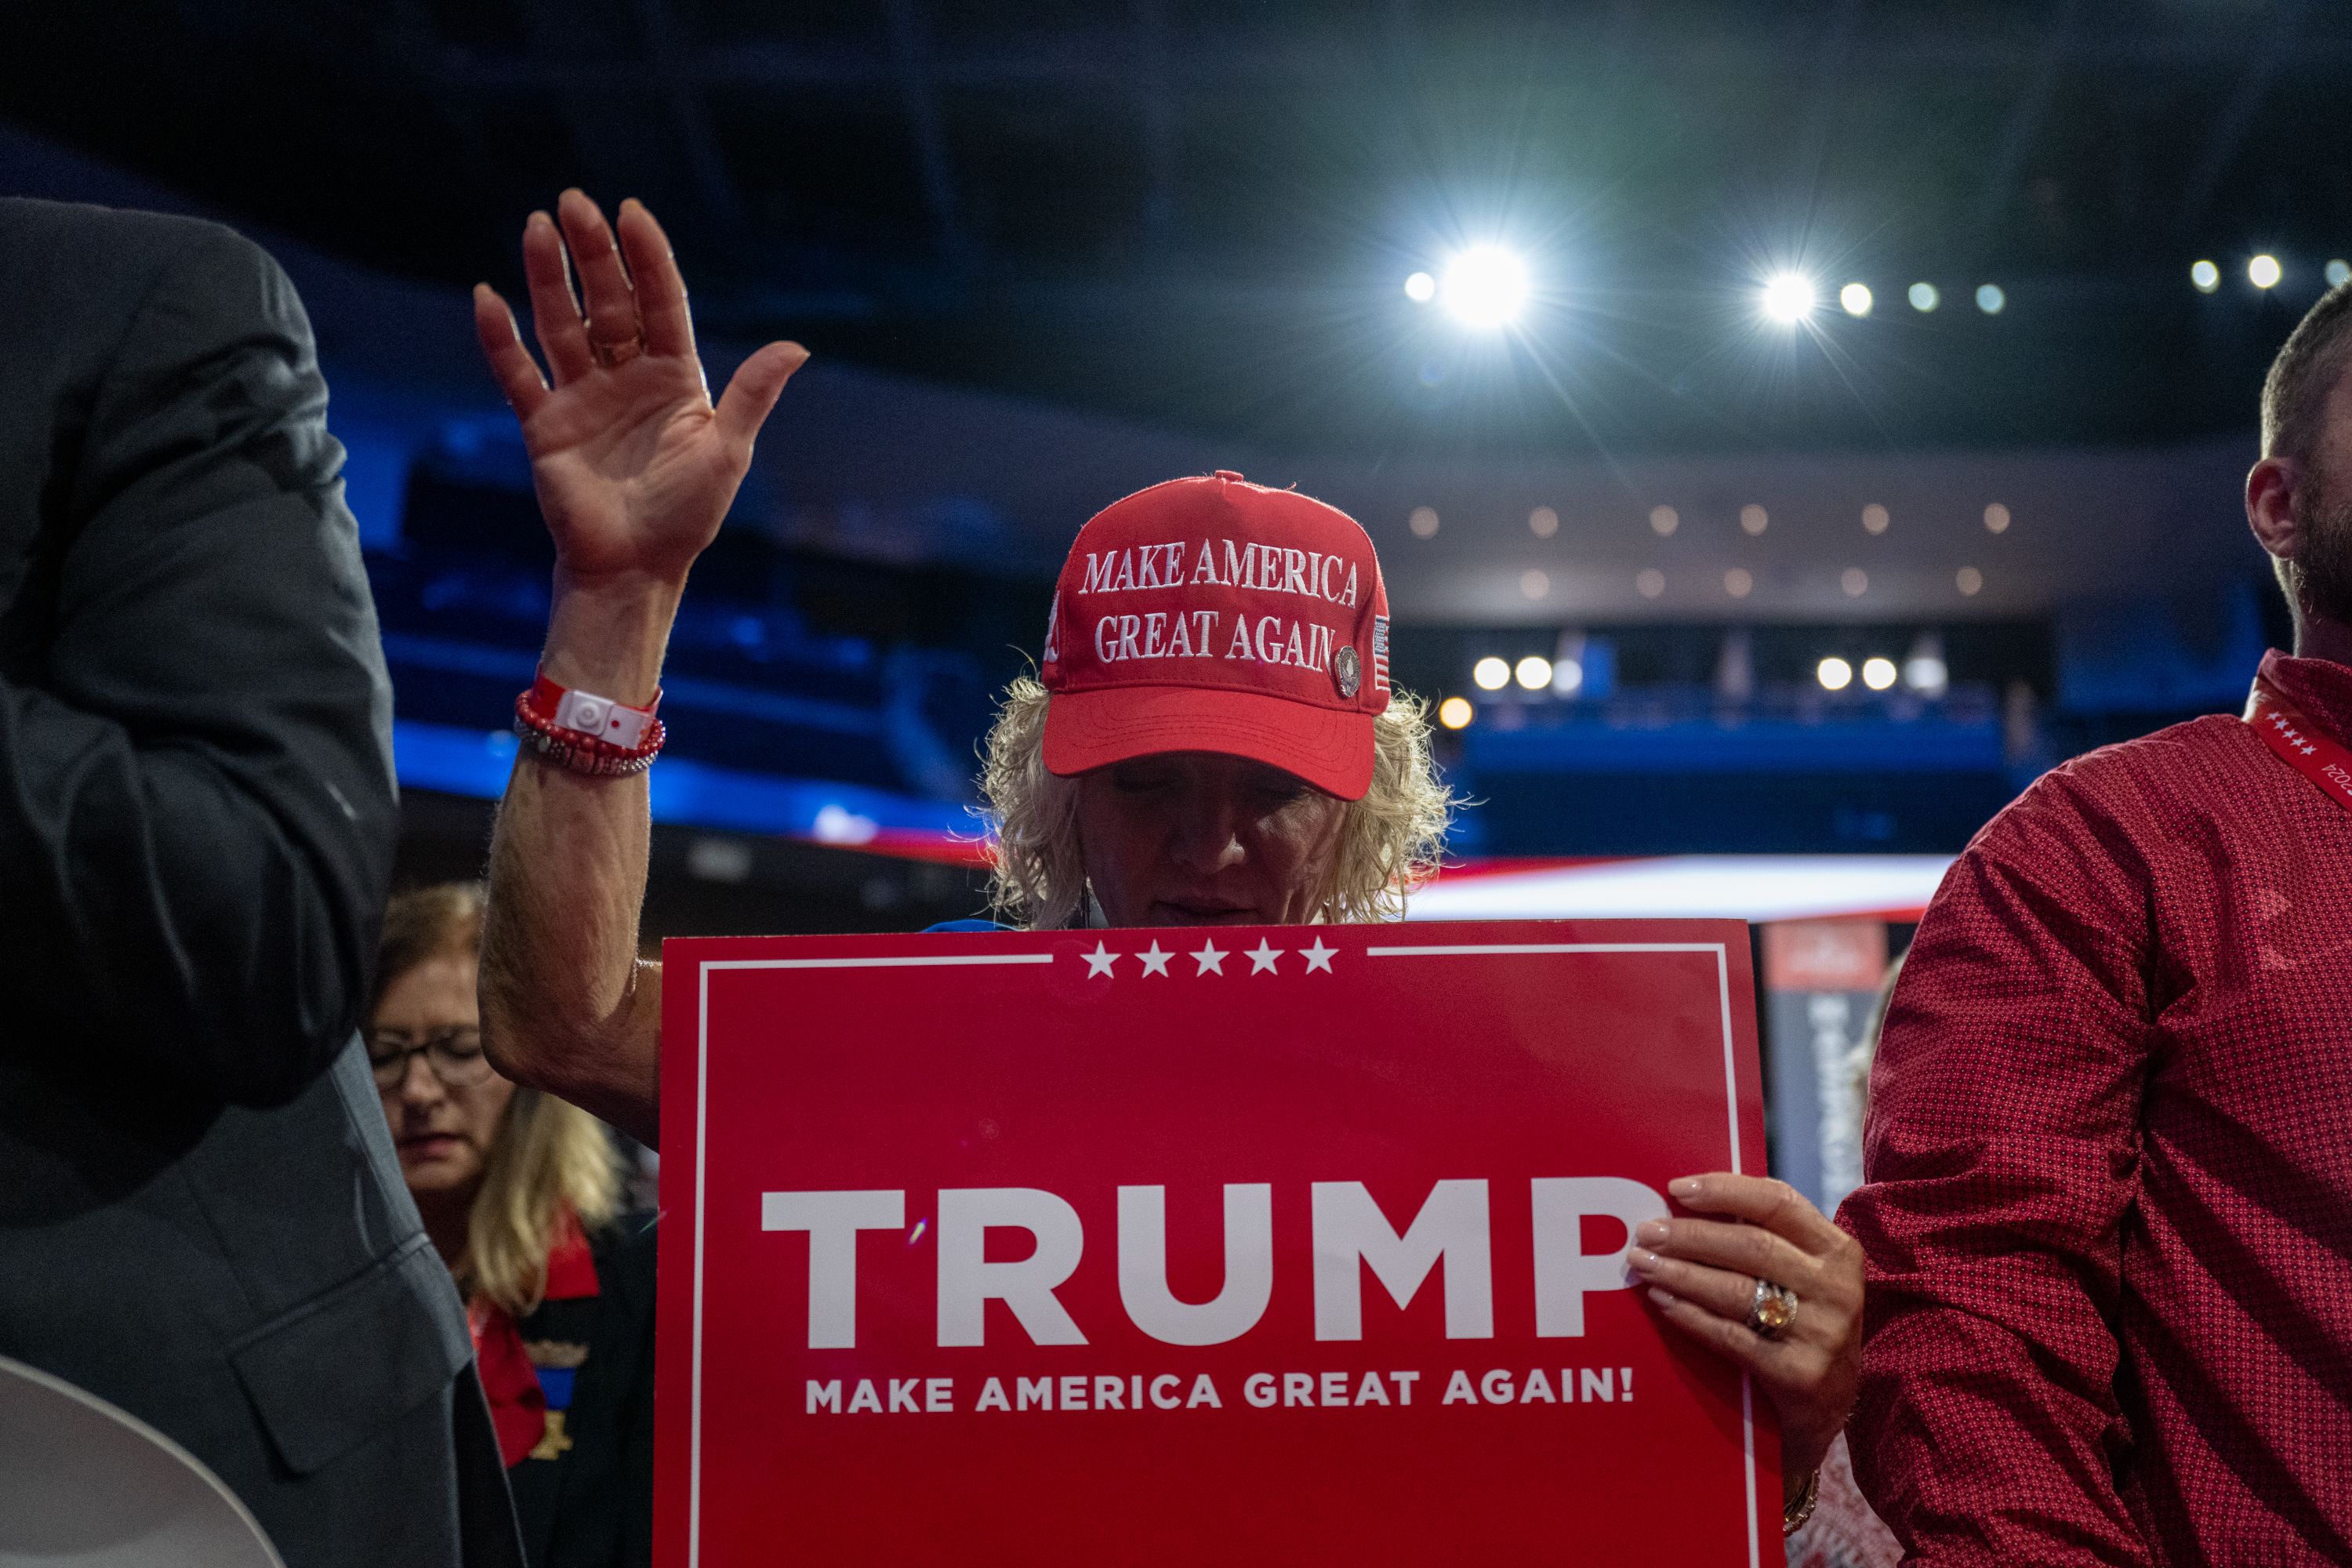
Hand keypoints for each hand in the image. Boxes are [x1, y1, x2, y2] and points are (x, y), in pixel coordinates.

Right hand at [472, 190, 806, 592]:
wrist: (634, 567)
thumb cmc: (686, 514)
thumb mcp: (727, 450)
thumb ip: (753, 394)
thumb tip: (798, 346)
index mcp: (674, 378)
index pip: (660, 303)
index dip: (647, 258)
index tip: (632, 213)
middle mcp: (627, 377)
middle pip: (608, 302)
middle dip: (592, 253)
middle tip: (573, 202)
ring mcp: (583, 397)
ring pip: (562, 324)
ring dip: (547, 277)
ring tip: (535, 227)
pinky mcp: (545, 424)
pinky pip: (518, 375)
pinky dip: (501, 339)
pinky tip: (488, 297)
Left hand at [1627, 1173, 1861, 1504]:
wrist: (1830, 1406)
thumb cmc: (1801, 1322)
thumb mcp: (1802, 1275)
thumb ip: (1764, 1238)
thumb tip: (1684, 1204)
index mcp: (1838, 1251)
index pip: (1779, 1203)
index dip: (1725, 1191)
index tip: (1675, 1189)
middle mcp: (1837, 1289)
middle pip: (1752, 1247)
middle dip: (1690, 1236)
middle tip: (1645, 1232)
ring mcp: (1822, 1334)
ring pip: (1738, 1292)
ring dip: (1682, 1274)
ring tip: (1643, 1264)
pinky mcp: (1799, 1375)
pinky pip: (1731, 1337)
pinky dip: (1691, 1316)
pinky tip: (1661, 1302)